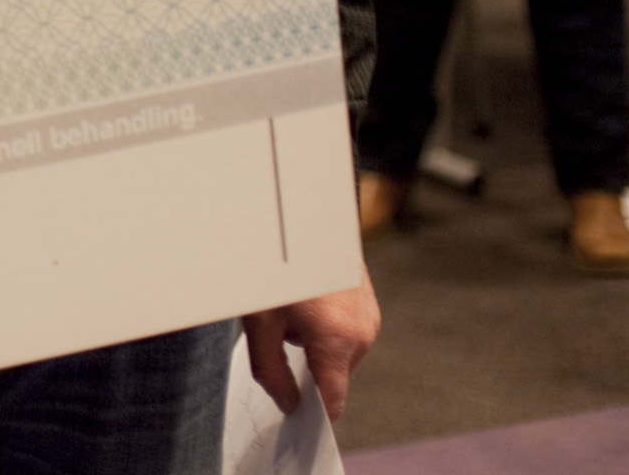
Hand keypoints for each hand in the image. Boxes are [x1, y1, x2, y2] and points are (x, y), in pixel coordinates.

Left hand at [242, 267, 378, 417]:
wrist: (301, 210)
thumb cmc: (276, 262)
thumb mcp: (259, 321)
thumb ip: (271, 370)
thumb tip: (287, 403)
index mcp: (339, 341)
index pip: (334, 400)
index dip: (313, 412)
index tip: (296, 418)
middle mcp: (363, 331)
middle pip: (333, 373)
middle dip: (303, 361)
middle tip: (274, 329)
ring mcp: (369, 314)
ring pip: (337, 349)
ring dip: (312, 338)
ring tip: (288, 302)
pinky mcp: (368, 299)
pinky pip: (345, 326)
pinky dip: (323, 320)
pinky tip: (303, 292)